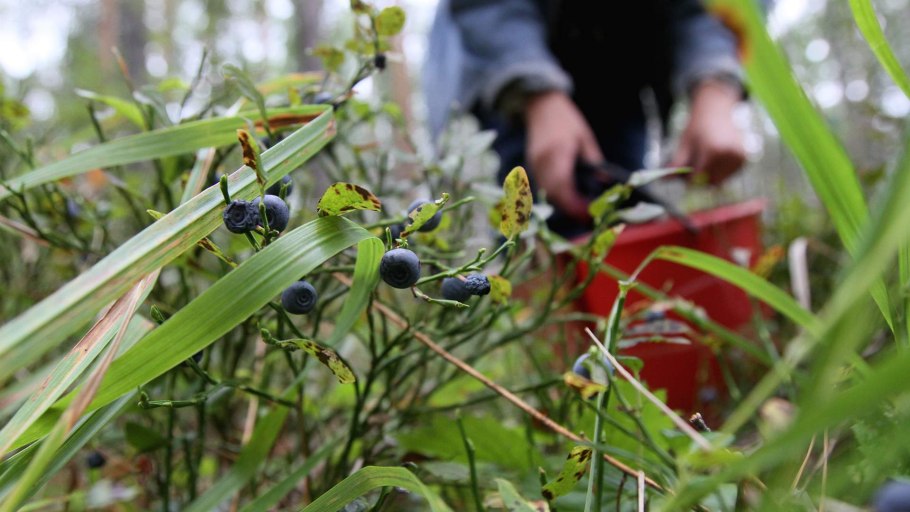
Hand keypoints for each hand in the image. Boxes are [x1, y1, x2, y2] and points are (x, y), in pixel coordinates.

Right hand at [525, 91, 603, 220]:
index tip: (589, 213)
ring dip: (563, 205)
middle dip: (571, 209)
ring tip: (581, 211)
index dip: (575, 203)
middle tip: (588, 217)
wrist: (540, 107)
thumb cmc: (566, 121)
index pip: (563, 185)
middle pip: (554, 194)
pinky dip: (556, 197)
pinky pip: (543, 188)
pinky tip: (569, 199)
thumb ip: (594, 162)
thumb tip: (604, 186)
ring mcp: (534, 166)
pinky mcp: (531, 168)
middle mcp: (542, 162)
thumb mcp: (586, 139)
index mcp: (557, 152)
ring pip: (547, 194)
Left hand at [670, 79, 745, 184]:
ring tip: (705, 159)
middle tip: (694, 167)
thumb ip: (677, 163)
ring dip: (710, 177)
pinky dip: (720, 173)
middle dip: (699, 180)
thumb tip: (664, 181)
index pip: (698, 178)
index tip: (684, 176)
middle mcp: (729, 154)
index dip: (688, 180)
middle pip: (710, 182)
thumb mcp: (685, 143)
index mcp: (712, 150)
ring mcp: (739, 156)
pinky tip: (715, 159)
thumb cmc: (698, 126)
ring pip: (720, 181)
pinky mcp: (744, 158)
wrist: (717, 109)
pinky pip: (729, 175)